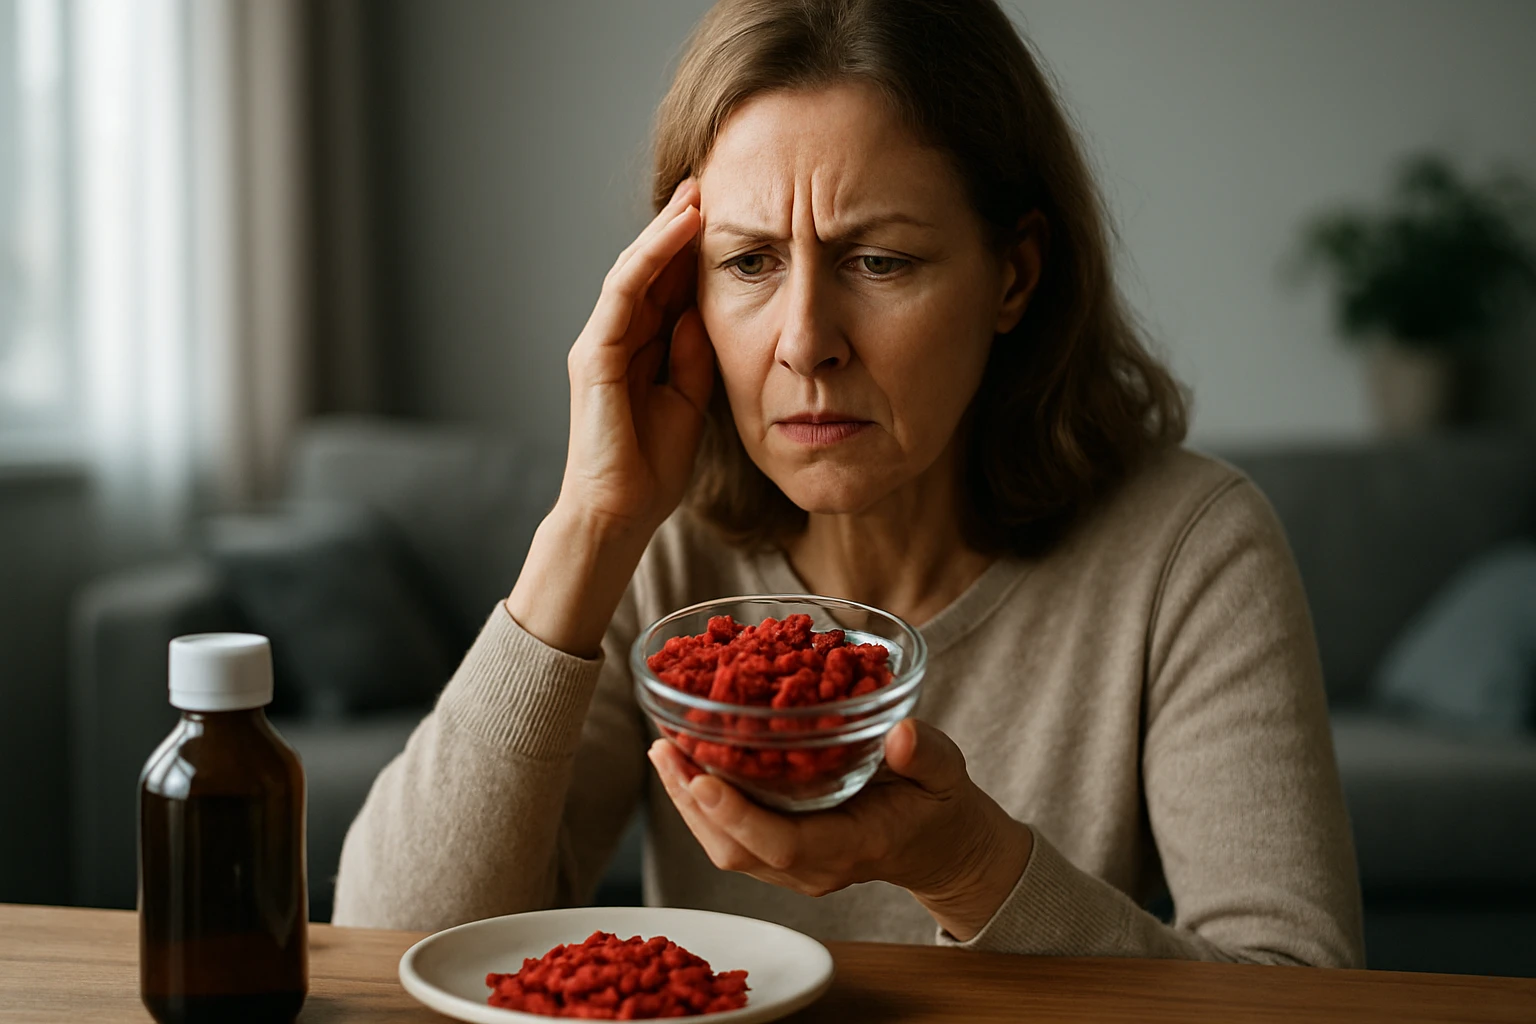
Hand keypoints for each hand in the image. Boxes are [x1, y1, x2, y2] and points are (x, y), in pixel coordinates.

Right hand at [559, 177, 713, 539]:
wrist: (621, 513)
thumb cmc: (652, 467)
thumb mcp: (690, 399)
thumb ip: (694, 354)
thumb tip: (705, 312)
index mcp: (638, 349)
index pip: (666, 286)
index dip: (692, 250)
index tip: (728, 214)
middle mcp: (614, 339)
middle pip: (648, 268)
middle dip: (677, 225)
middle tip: (709, 181)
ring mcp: (600, 344)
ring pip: (633, 269)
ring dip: (665, 230)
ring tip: (697, 193)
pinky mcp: (594, 355)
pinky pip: (623, 293)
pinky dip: (651, 258)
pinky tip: (679, 230)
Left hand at [647, 719, 1033, 941]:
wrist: (938, 846)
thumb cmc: (939, 806)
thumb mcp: (947, 774)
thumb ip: (927, 756)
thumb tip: (903, 735)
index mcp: (853, 847)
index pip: (785, 844)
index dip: (740, 816)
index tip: (705, 779)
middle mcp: (814, 867)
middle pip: (737, 850)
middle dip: (694, 803)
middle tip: (664, 749)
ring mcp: (794, 868)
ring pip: (726, 848)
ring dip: (688, 801)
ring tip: (663, 750)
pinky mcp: (781, 856)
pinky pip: (731, 839)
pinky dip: (702, 803)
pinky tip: (685, 764)